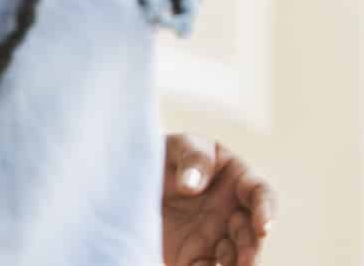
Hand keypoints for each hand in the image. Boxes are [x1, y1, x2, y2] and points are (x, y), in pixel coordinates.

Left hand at [161, 133, 276, 265]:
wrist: (132, 177)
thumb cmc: (164, 154)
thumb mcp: (177, 145)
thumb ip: (193, 158)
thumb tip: (191, 187)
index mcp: (237, 181)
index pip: (261, 195)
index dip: (266, 211)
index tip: (263, 226)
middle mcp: (232, 213)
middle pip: (250, 234)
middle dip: (250, 248)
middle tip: (245, 260)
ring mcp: (215, 236)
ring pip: (234, 257)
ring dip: (235, 265)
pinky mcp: (193, 255)